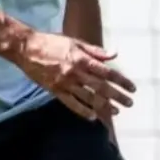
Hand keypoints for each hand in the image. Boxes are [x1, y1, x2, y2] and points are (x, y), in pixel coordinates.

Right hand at [15, 31, 135, 120]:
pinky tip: (93, 117)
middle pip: (101, 87)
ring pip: (88, 98)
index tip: (132, 88)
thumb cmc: (52, 42)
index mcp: (82, 59)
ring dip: (104, 105)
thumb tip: (115, 54)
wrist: (26, 48)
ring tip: (116, 112)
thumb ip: (95, 50)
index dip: (121, 81)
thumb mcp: (75, 42)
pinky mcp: (55, 90)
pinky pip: (71, 103)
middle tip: (130, 103)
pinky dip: (83, 111)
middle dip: (117, 96)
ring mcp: (65, 83)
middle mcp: (76, 72)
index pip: (107, 72)